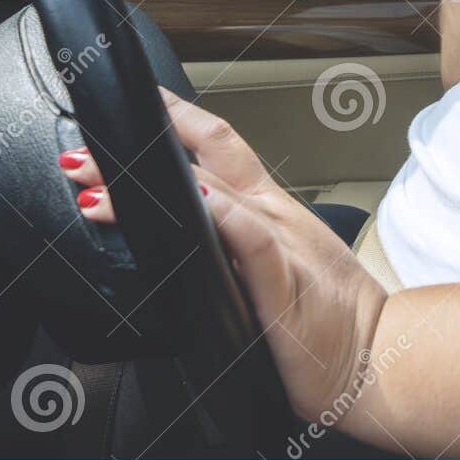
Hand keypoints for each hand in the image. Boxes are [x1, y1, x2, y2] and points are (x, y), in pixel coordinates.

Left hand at [57, 88, 389, 430]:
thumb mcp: (278, 264)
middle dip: (140, 154)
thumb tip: (189, 225)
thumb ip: (234, 239)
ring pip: (215, 198)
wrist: (375, 357)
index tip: (134, 102)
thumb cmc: (330, 317)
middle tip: (84, 155)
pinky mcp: (283, 288)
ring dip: (152, 191)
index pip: (219, 145)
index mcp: (270, 209)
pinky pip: (255, 243)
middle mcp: (274, 216)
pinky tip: (197, 203)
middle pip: (203, 162)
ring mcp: (281, 247)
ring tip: (102, 190)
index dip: (176, 117)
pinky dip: (226, 218)